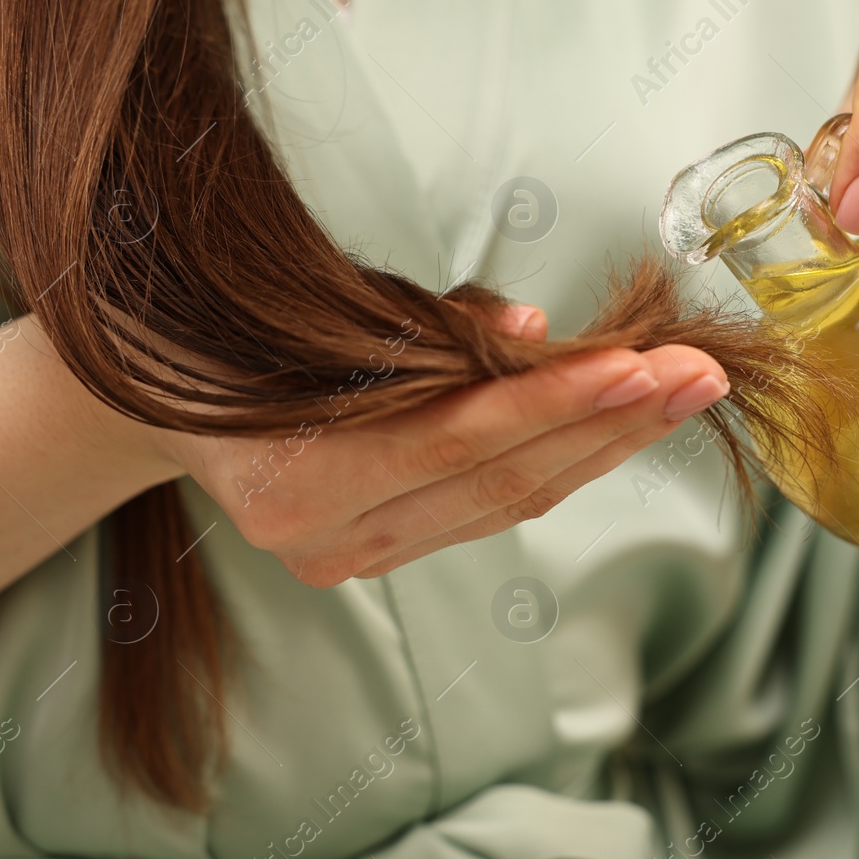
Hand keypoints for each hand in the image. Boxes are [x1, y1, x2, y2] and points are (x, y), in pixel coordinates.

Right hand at [160, 306, 728, 586]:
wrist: (159, 393)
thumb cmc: (238, 328)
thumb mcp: (318, 302)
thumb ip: (425, 327)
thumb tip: (532, 332)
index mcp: (294, 479)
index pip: (456, 439)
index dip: (556, 404)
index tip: (644, 366)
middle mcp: (325, 539)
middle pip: (504, 481)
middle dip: (612, 424)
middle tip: (699, 373)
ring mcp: (354, 557)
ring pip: (514, 502)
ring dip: (609, 446)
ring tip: (683, 393)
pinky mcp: (382, 552)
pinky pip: (495, 506)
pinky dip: (563, 460)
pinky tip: (623, 420)